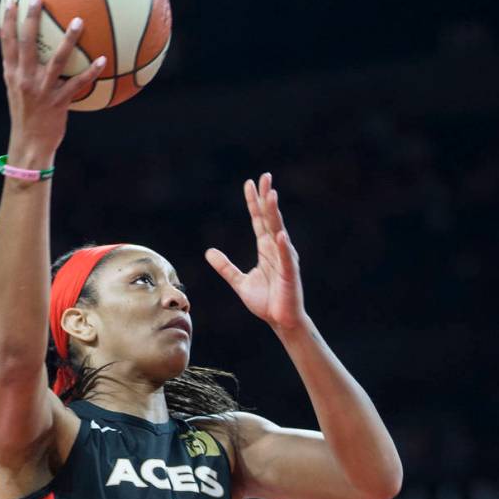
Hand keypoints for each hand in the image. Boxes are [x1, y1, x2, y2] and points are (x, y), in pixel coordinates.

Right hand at [0, 0, 104, 159]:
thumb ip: (21, 70)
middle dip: (32, 19)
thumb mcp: (17, 90)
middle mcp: (24, 79)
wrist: (29, 143)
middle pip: (27, 43)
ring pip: (57, 60)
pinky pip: (77, 84)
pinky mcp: (58, 102)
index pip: (7, 42)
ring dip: (68, 39)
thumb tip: (30, 50)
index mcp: (12, 74)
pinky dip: (91, 72)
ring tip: (79, 21)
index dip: (8, 20)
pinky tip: (103, 60)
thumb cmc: (27, 115)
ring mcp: (41, 90)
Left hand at [206, 173, 305, 330]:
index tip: (250, 183)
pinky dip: (283, 247)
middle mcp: (276, 249)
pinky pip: (285, 258)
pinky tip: (280, 235)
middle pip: (270, 219)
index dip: (254, 202)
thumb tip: (209, 252)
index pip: (259, 220)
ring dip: (275, 214)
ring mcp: (284, 260)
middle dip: (267, 198)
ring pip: (278, 232)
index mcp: (266, 249)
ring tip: (271, 196)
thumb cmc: (266, 301)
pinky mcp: (289, 274)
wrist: (280, 321)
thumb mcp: (239, 282)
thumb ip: (225, 267)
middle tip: (265, 178)